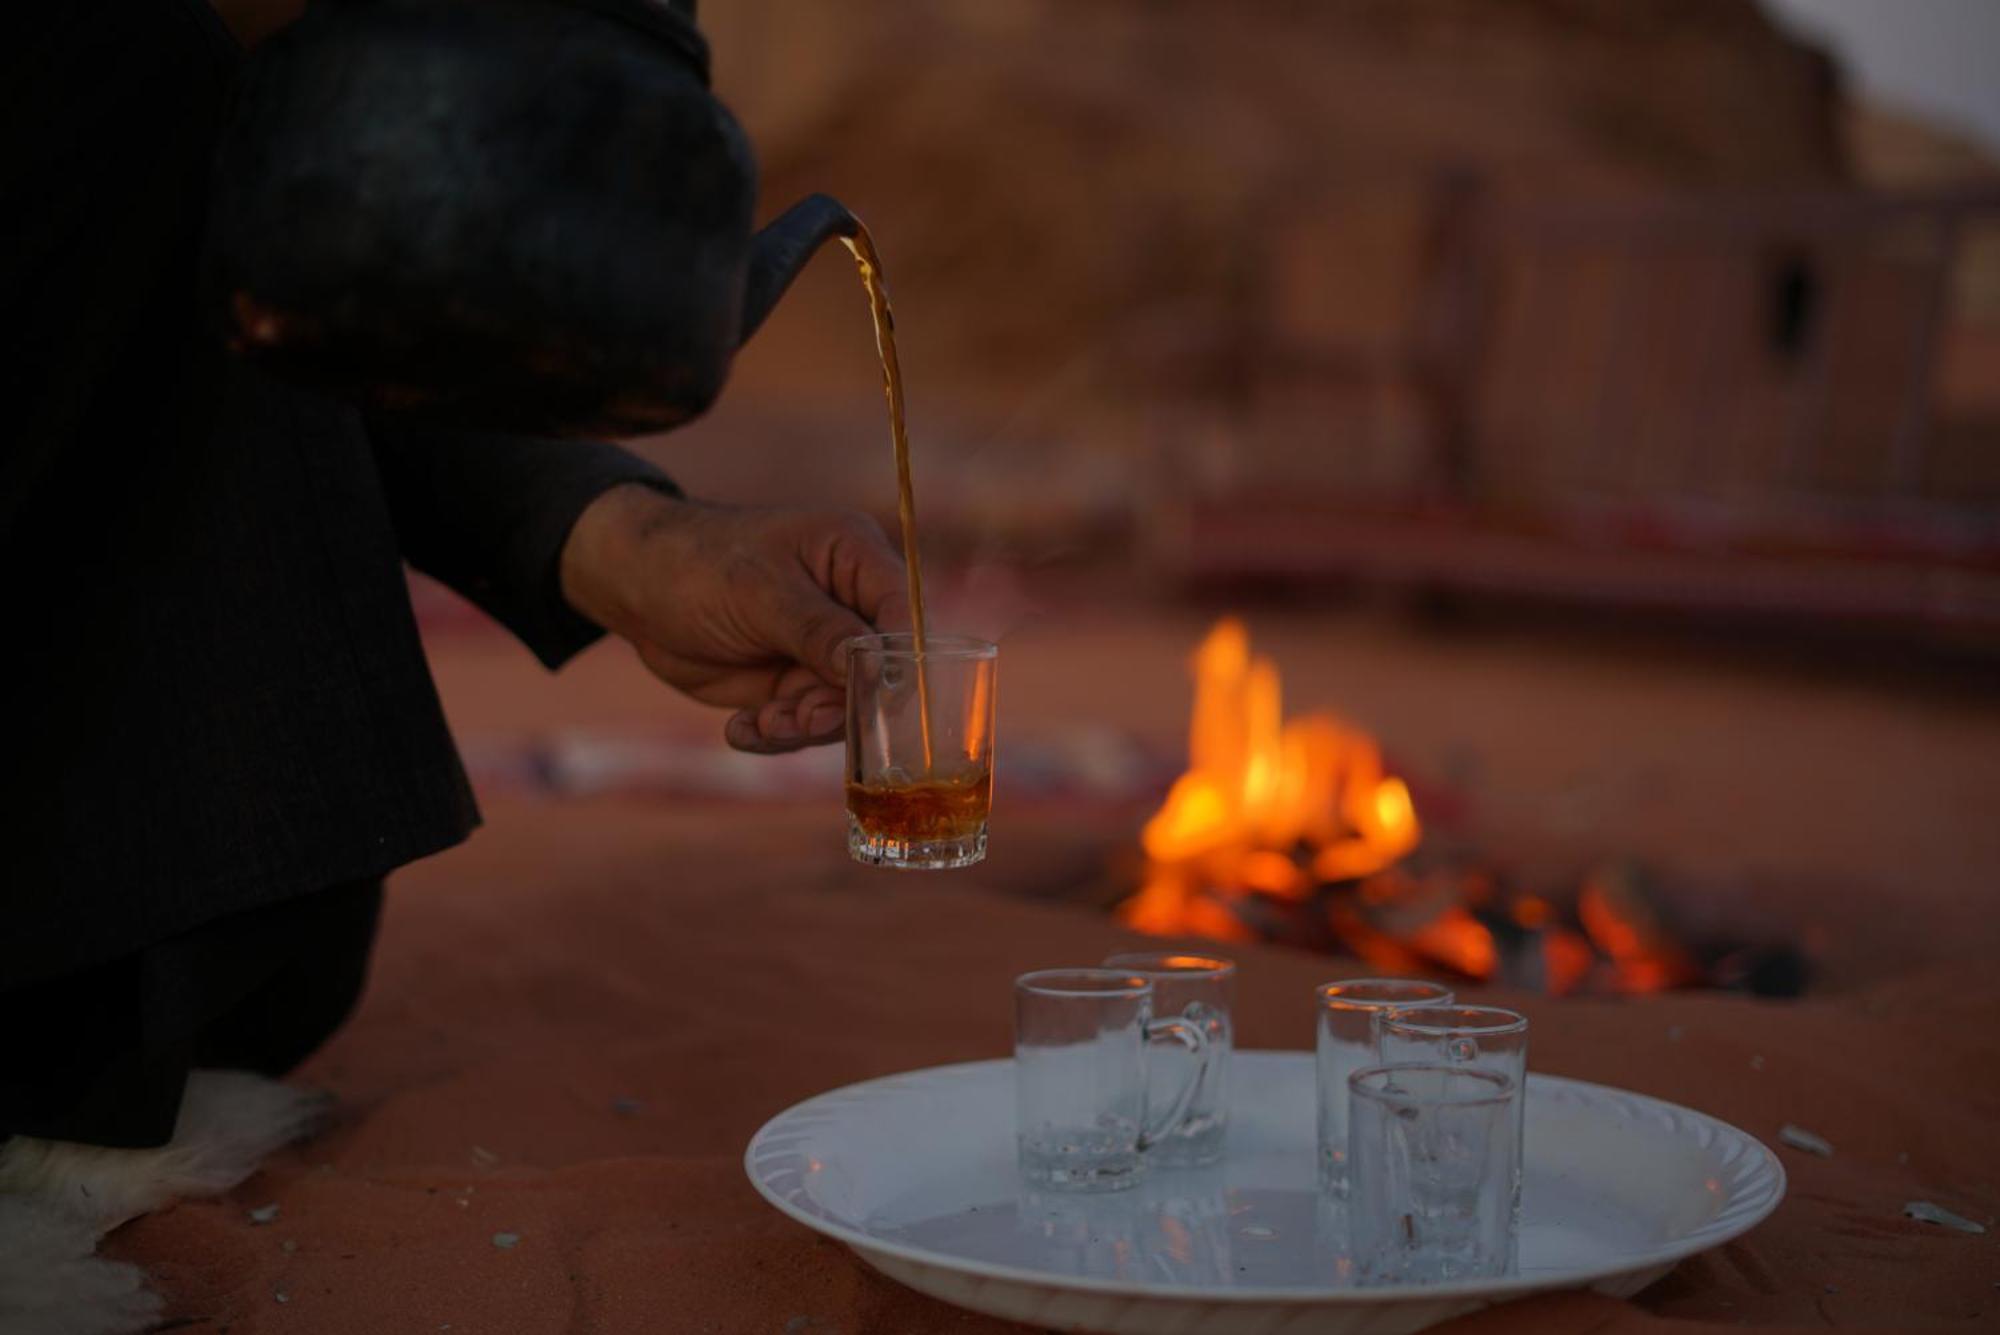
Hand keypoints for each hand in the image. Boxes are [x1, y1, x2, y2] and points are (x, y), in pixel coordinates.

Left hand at [560, 485, 910, 752]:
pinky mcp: (790, 684)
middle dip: (839, 705)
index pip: (902, 612)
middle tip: (799, 718)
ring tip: (761, 723)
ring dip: (802, 726)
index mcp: (854, 558)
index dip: (900, 659)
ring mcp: (820, 650)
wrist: (634, 588)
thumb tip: (877, 669)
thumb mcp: (760, 593)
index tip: (881, 699)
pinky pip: (801, 725)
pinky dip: (774, 735)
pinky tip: (740, 729)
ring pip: (840, 707)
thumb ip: (820, 631)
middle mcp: (847, 606)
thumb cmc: (699, 564)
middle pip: (877, 672)